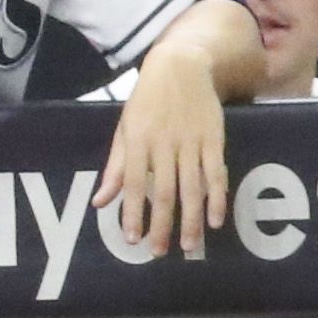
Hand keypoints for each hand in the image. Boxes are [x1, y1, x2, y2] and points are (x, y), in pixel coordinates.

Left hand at [96, 42, 228, 257]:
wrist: (180, 66)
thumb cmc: (146, 102)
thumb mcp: (124, 130)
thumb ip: (115, 168)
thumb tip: (100, 202)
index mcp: (138, 142)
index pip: (133, 184)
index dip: (132, 213)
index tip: (132, 239)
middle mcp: (164, 144)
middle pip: (164, 192)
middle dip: (162, 225)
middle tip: (159, 252)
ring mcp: (191, 142)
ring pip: (192, 187)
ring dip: (191, 220)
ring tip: (188, 246)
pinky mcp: (213, 139)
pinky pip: (216, 173)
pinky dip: (217, 197)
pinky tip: (215, 220)